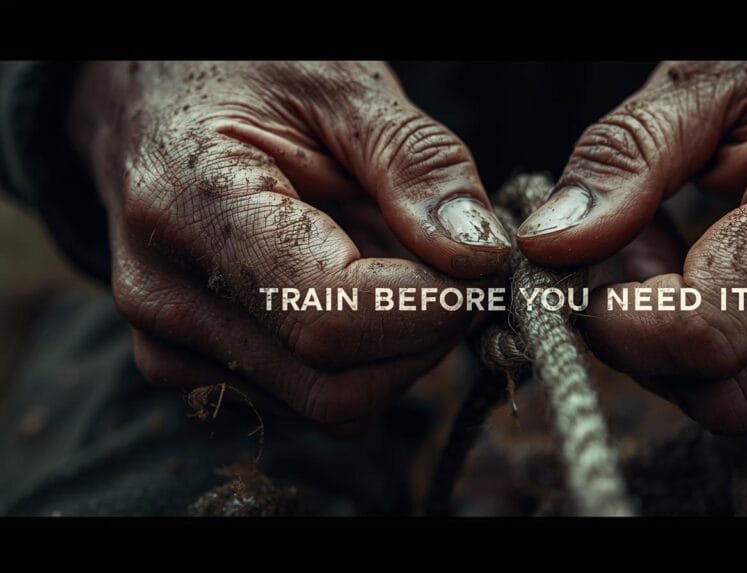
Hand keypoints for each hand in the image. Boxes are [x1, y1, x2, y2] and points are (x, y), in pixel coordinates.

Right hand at [71, 61, 509, 433]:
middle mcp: (167, 297)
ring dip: (399, 349)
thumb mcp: (341, 87)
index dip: (429, 309)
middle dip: (425, 337)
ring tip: (395, 259)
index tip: (484, 270)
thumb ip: (416, 165)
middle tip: (458, 267)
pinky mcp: (195, 368)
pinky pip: (315, 399)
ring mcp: (173, 344)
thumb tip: (479, 257)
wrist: (152, 99)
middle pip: (337, 386)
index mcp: (191, 206)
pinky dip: (367, 359)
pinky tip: (359, 285)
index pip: (327, 317)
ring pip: (334, 405)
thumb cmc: (246, 76)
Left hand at [516, 62, 746, 431]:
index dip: (619, 323)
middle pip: (718, 390)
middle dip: (641, 339)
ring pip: (738, 400)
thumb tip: (549, 245)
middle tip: (627, 249)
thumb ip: (624, 159)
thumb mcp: (709, 82)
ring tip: (678, 244)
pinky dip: (718, 345)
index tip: (579, 276)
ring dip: (675, 342)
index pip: (709, 334)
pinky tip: (718, 271)